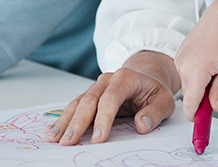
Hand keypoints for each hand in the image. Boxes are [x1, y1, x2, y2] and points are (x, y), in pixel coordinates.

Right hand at [45, 51, 177, 144]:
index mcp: (125, 78)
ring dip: (64, 121)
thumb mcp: (165, 100)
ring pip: (77, 103)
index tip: (99, 139)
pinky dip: (63, 119)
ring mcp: (95, 87)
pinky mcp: (89, 95)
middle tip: (68, 142)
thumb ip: (155, 112)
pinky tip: (52, 130)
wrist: (146, 75)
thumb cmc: (154, 90)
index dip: (103, 119)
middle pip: (88, 101)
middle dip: (77, 123)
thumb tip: (141, 125)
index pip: (110, 99)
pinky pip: (74, 106)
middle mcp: (106, 80)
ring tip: (53, 138)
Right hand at [175, 9, 217, 120]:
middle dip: (200, 101)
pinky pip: (185, 75)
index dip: (195, 117)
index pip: (190, 104)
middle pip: (189, 97)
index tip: (200, 125)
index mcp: (197, 71)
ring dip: (198, 86)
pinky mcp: (178, 57)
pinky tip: (205, 64)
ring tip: (213, 71)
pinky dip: (194, 76)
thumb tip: (214, 108)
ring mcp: (178, 61)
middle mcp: (183, 66)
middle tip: (215, 96)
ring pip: (188, 86)